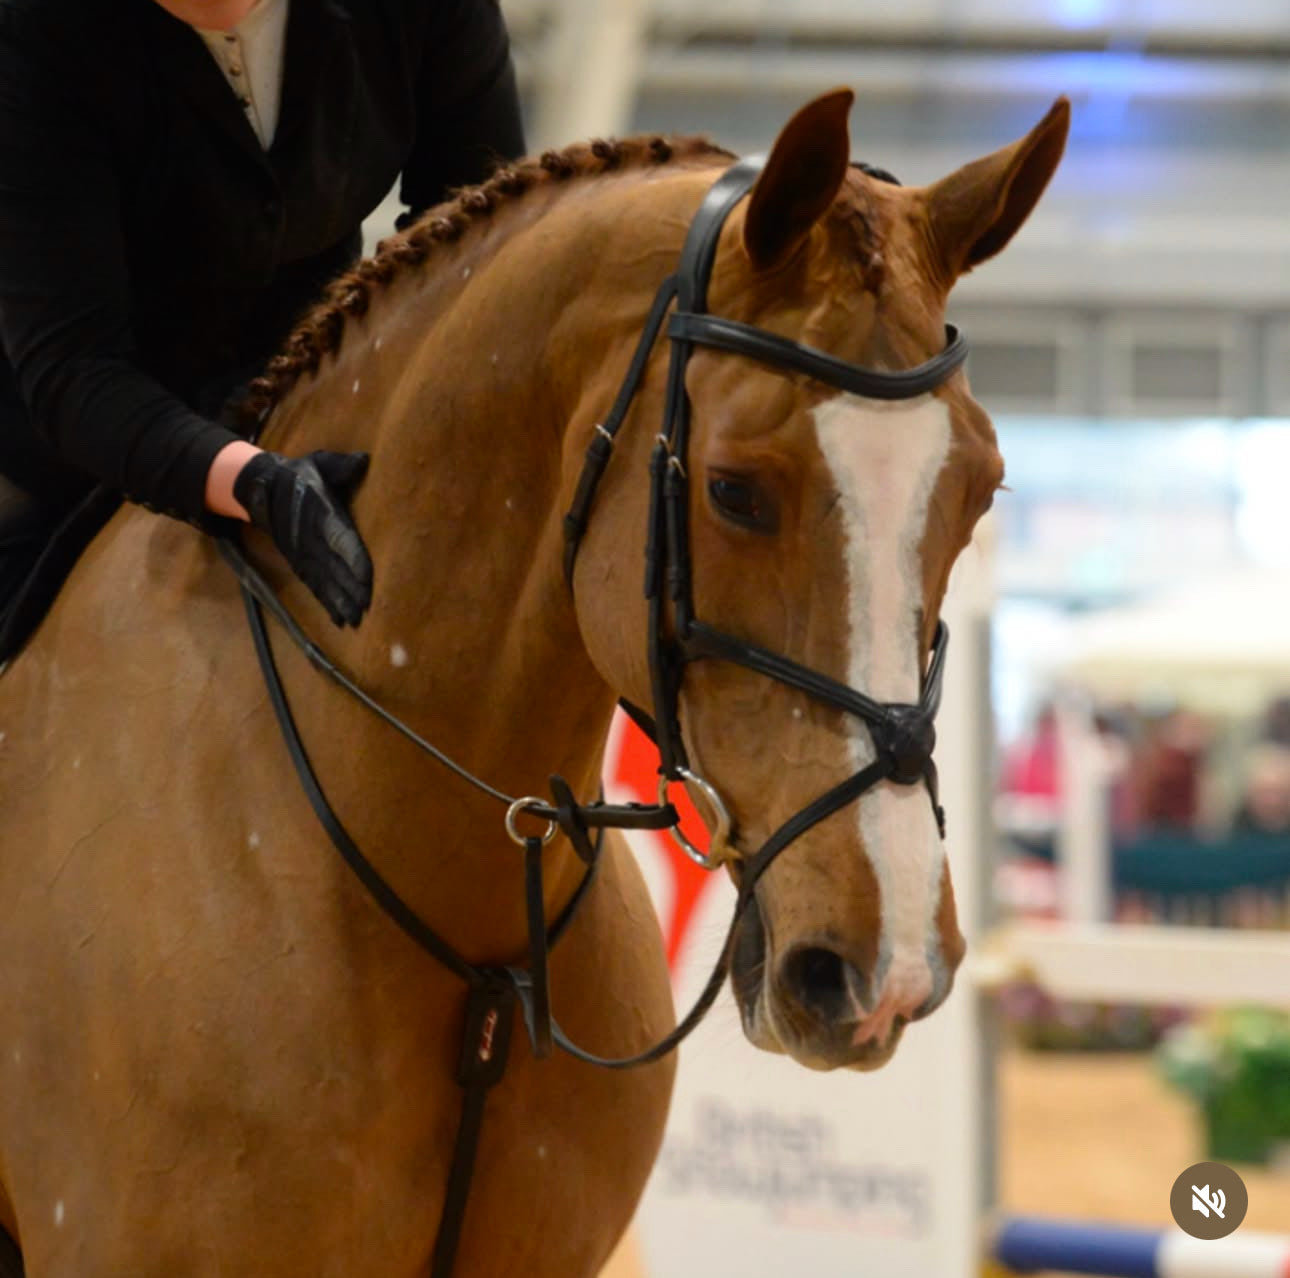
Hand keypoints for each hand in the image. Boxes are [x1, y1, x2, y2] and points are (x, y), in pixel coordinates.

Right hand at [233, 450, 372, 626]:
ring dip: (338, 600)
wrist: (261, 488)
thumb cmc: (300, 475)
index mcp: (320, 512)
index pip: (339, 537)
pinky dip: (326, 602)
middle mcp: (309, 536)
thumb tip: (362, 460)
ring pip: (323, 580)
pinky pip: (313, 584)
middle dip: (349, 588)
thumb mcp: (319, 463)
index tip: (367, 578)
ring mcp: (301, 551)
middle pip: (332, 566)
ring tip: (356, 620)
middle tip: (368, 607)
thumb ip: (340, 466)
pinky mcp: (297, 561)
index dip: (353, 558)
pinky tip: (340, 619)